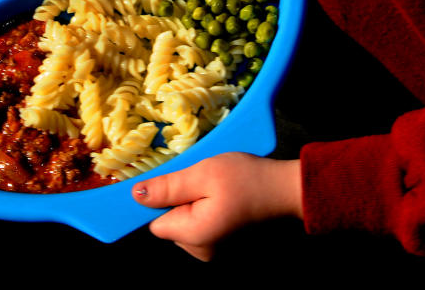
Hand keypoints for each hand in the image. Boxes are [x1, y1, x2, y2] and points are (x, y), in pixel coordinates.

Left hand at [132, 152, 301, 261]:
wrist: (288, 189)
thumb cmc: (246, 179)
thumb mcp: (203, 173)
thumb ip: (167, 187)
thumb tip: (136, 196)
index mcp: (194, 237)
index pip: (154, 222)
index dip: (158, 200)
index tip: (170, 181)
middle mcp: (202, 252)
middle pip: (170, 224)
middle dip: (178, 200)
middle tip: (199, 180)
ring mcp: (216, 251)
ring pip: (186, 223)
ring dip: (192, 203)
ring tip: (213, 187)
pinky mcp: (226, 244)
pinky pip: (202, 225)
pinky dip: (206, 209)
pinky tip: (221, 196)